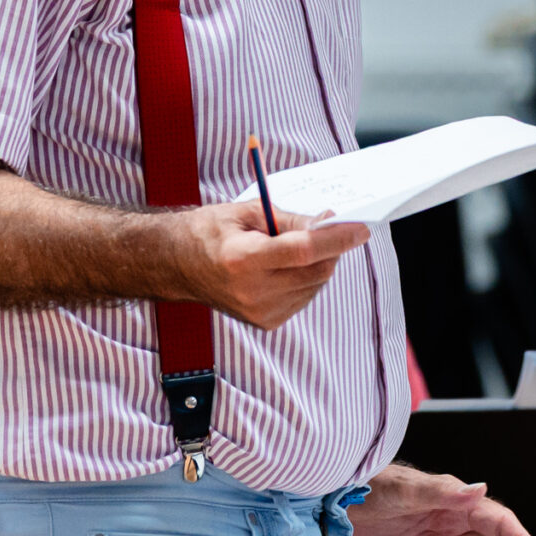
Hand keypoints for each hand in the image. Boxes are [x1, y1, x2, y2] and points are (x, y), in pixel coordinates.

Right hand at [180, 203, 367, 329]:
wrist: (176, 265)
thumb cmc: (209, 232)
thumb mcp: (248, 212)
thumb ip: (292, 219)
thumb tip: (328, 222)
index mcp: (243, 258)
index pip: (303, 250)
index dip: (336, 239)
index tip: (359, 228)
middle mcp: (252, 291)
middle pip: (316, 271)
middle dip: (332, 248)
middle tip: (331, 227)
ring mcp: (259, 311)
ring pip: (315, 285)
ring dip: (319, 263)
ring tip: (293, 247)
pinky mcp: (265, 322)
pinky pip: (304, 297)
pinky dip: (307, 279)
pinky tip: (286, 267)